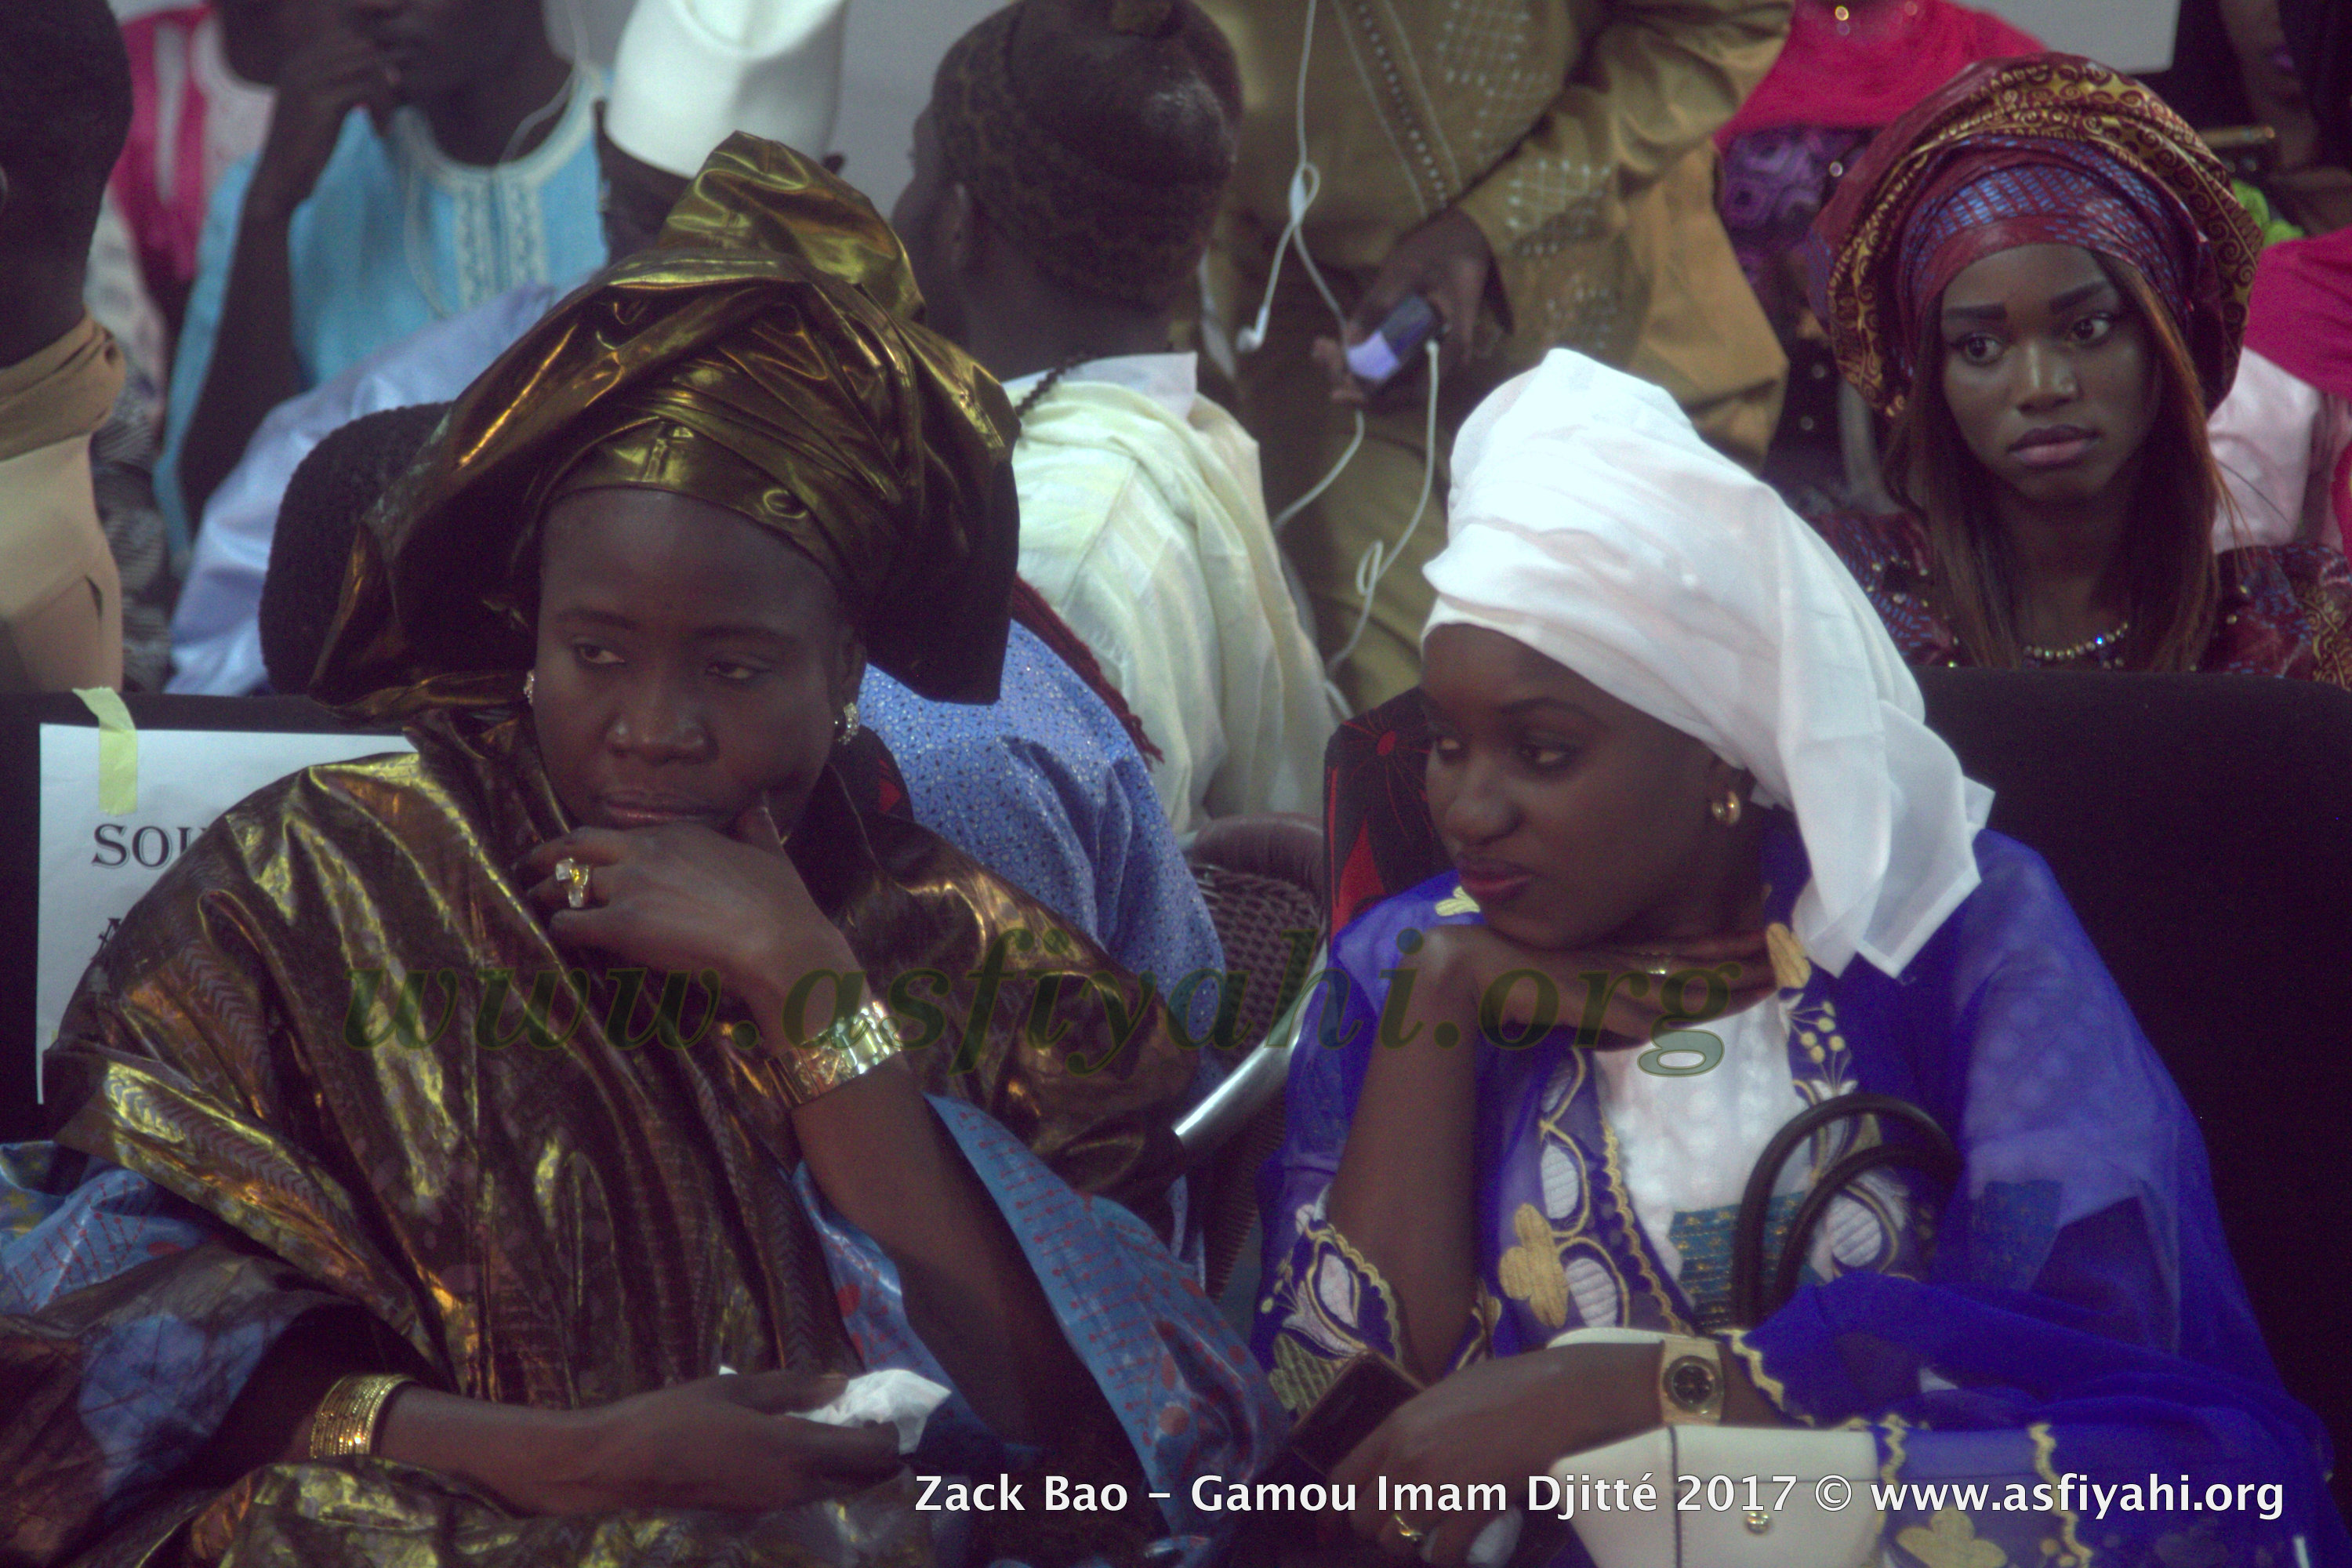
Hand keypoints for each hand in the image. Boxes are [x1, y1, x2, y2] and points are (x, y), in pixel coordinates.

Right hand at [247, 27, 397, 219]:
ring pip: (368, 68)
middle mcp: (300, 64)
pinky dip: (383, 111)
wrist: (280, 179)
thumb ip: (342, 86)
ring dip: (386, 96)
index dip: (375, 70)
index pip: (351, 45)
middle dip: (384, 80)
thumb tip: (381, 74)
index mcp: (300, 63)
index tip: (384, 101)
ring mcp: (307, 80)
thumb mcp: (324, 110)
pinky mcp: (318, 101)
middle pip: (362, 51)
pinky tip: (380, 134)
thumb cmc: (305, 149)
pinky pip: (367, 90)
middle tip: (390, 111)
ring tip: (385, 124)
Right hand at [420, 1371, 902, 1515]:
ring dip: (848, 1464)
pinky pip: (804, 1494)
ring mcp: (772, 1506)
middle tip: (873, 1417)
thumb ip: (793, 1389)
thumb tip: (840, 1384)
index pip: (870, 1455)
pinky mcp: (752, 1510)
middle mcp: (792, 1489)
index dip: (890, 1434)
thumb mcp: (737, 1391)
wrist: (619, 1466)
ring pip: (832, 1490)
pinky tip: (805, 1443)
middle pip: (859, 1480)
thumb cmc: (674, 1417)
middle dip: (877, 1453)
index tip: (890, 1407)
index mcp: (794, 1454)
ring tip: (843, 1425)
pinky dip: (819, 1472)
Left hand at [520, 802, 859, 1030]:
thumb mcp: (769, 850)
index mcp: (677, 832)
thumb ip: (755, 824)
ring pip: (565, 882)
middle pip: (577, 843)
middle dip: (547, 854)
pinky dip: (559, 929)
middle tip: (529, 865)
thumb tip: (758, 802)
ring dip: (545, 892)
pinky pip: (570, 922)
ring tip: (534, 901)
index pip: (618, 833)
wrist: (778, 941)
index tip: (583, 854)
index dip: (594, 845)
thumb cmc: (780, 902)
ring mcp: (630, 887)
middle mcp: (646, 851)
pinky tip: (558, 937)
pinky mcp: (622, 925)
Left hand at [1314, 208, 1494, 403]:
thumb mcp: (1407, 269)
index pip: (1411, 393)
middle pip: (1394, 391)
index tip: (1338, 391)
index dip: (1373, 398)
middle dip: (1352, 380)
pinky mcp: (1419, 345)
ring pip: (1388, 379)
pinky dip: (1362, 358)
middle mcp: (1443, 361)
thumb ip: (1379, 304)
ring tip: (1321, 348)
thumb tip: (1351, 340)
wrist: (1466, 236)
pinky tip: (1336, 343)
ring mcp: (1431, 355)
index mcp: (1450, 348)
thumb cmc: (1441, 250)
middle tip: (1320, 355)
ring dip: (1352, 370)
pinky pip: (1389, 364)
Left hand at [1332, 1345, 1657, 1563]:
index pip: (1342, 1479)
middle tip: (1404, 1524)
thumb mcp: (1442, 1395)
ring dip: (1411, 1544)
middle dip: (1380, 1527)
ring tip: (1432, 1533)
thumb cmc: (1505, 1386)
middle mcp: (1406, 1460)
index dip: (1336, 1507)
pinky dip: (1446, 1556)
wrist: (1553, 1399)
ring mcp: (1437, 1488)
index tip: (1338, 1524)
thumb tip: (1399, 1456)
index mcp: (1396, 1426)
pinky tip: (1460, 1545)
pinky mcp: (1471, 1512)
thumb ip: (1413, 1429)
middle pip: (1365, 1519)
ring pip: (1396, 1542)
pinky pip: (1441, 1554)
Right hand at [1410, 922, 1774, 1051]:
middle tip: (1790, 959)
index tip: (1765, 945)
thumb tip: (1646, 1031)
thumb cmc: (1515, 982)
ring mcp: (1612, 981)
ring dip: (1731, 982)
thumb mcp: (1574, 998)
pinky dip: (1683, 1002)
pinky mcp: (1595, 997)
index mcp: (1619, 961)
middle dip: (1744, 965)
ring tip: (1772, 974)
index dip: (1727, 952)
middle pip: (1697, 967)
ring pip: (1685, 984)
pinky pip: (1651, 1004)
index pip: (1686, 957)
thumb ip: (1609, 1011)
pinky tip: (1713, 1001)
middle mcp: (1624, 966)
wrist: (1471, 971)